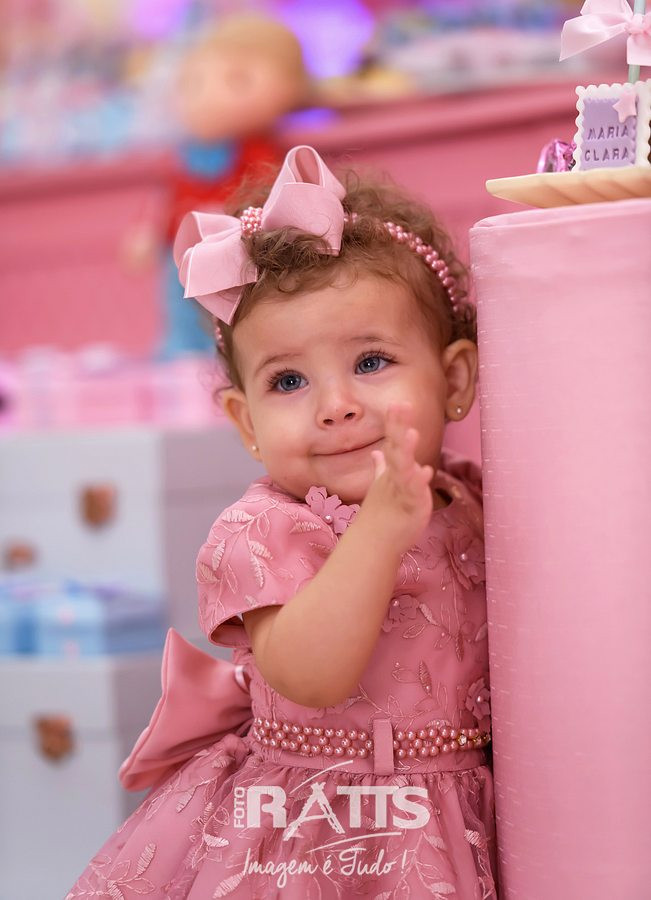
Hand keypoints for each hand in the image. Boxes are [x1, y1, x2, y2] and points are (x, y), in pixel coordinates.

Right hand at [361, 402, 433, 553]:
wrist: (375, 543)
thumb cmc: (382, 514)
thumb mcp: (383, 485)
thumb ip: (381, 467)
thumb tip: (377, 452)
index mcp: (391, 471)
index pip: (393, 442)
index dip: (395, 423)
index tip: (398, 403)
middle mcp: (394, 478)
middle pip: (396, 449)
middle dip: (398, 427)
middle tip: (400, 405)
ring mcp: (401, 491)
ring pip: (403, 469)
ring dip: (406, 451)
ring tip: (411, 433)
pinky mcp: (411, 507)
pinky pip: (414, 493)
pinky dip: (418, 483)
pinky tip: (426, 472)